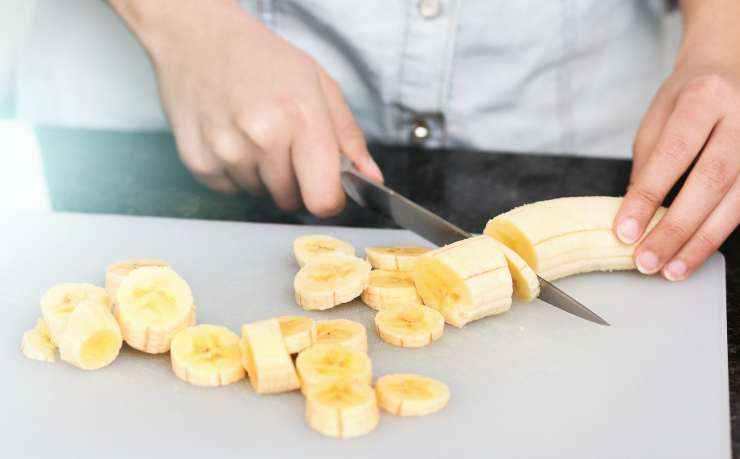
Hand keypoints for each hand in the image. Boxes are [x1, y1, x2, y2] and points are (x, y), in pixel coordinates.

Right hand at [111, 0, 382, 216]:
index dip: (330, 198)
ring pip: (261, 195)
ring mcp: (227, 152)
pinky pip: (231, 190)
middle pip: (292, 201)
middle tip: (284, 142)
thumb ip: (349, 137)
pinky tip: (232, 137)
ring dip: (263, 175)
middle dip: (295, 181)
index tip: (328, 187)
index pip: (323, 199)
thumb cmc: (264, 60)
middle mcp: (262, 138)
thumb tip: (371, 178)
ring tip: (254, 134)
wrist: (199, 39)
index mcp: (300, 117)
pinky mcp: (199, 163)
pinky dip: (235, 172)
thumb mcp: (319, 86)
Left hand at [614, 5, 739, 280]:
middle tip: (646, 261)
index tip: (625, 232)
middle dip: (676, 228)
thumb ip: (648, 163)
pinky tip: (695, 254)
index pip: (673, 154)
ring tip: (670, 270)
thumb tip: (634, 216)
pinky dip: (719, 233)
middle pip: (710, 181)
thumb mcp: (658, 118)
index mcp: (704, 97)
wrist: (733, 65)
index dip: (647, 197)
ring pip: (736, 200)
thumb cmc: (688, 97)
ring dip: (700, 242)